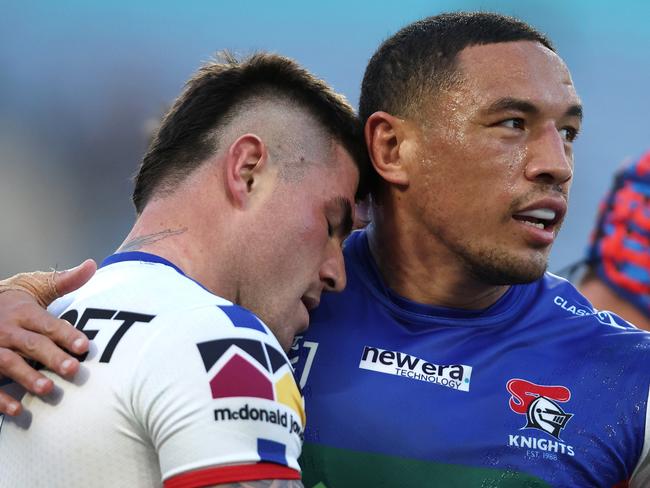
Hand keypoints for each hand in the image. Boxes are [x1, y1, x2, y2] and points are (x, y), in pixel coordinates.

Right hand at [0, 259, 96, 415]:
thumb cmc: (13, 301)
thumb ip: (65, 282)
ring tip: (48, 388)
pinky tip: (17, 409)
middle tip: (74, 369)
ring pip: (8, 363)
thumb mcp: (37, 287)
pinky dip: (0, 398)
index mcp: (23, 311)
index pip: (47, 323)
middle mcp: (6, 329)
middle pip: (31, 344)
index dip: (66, 334)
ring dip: (27, 377)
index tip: (85, 346)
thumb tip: (93, 265)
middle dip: (52, 357)